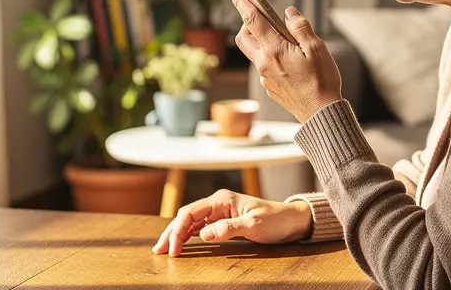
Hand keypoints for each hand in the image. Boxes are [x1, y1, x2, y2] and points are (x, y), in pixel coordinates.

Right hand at [152, 189, 311, 256]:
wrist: (291, 221)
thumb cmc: (275, 220)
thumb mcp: (253, 225)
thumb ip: (228, 228)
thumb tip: (203, 234)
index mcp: (222, 199)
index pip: (190, 212)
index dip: (178, 230)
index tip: (173, 249)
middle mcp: (218, 203)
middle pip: (186, 216)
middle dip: (171, 232)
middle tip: (158, 251)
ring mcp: (220, 212)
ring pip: (191, 222)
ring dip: (177, 235)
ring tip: (164, 249)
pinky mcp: (224, 221)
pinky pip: (200, 228)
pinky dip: (188, 236)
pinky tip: (182, 244)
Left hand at [228, 0, 341, 122]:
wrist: (321, 114)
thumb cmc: (322, 81)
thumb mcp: (317, 49)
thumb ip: (300, 28)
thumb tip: (289, 13)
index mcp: (275, 50)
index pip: (252, 20)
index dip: (242, 2)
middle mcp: (264, 63)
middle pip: (244, 37)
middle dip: (247, 23)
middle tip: (261, 16)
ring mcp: (265, 77)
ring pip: (253, 52)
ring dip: (259, 40)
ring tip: (279, 38)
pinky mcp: (270, 87)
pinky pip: (263, 67)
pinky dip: (270, 57)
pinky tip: (288, 60)